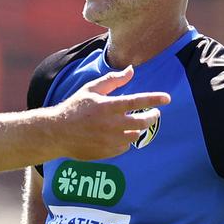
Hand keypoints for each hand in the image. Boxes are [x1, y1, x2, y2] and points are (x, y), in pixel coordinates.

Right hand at [52, 66, 169, 160]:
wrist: (56, 134)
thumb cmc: (73, 109)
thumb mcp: (90, 90)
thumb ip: (112, 80)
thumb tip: (131, 71)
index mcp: (107, 106)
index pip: (138, 102)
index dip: (155, 99)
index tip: (167, 98)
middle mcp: (111, 124)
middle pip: (142, 122)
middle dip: (152, 117)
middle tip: (153, 114)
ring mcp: (109, 140)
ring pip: (135, 135)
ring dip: (137, 129)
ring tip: (132, 124)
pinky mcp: (106, 152)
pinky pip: (124, 147)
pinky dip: (124, 140)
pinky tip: (117, 135)